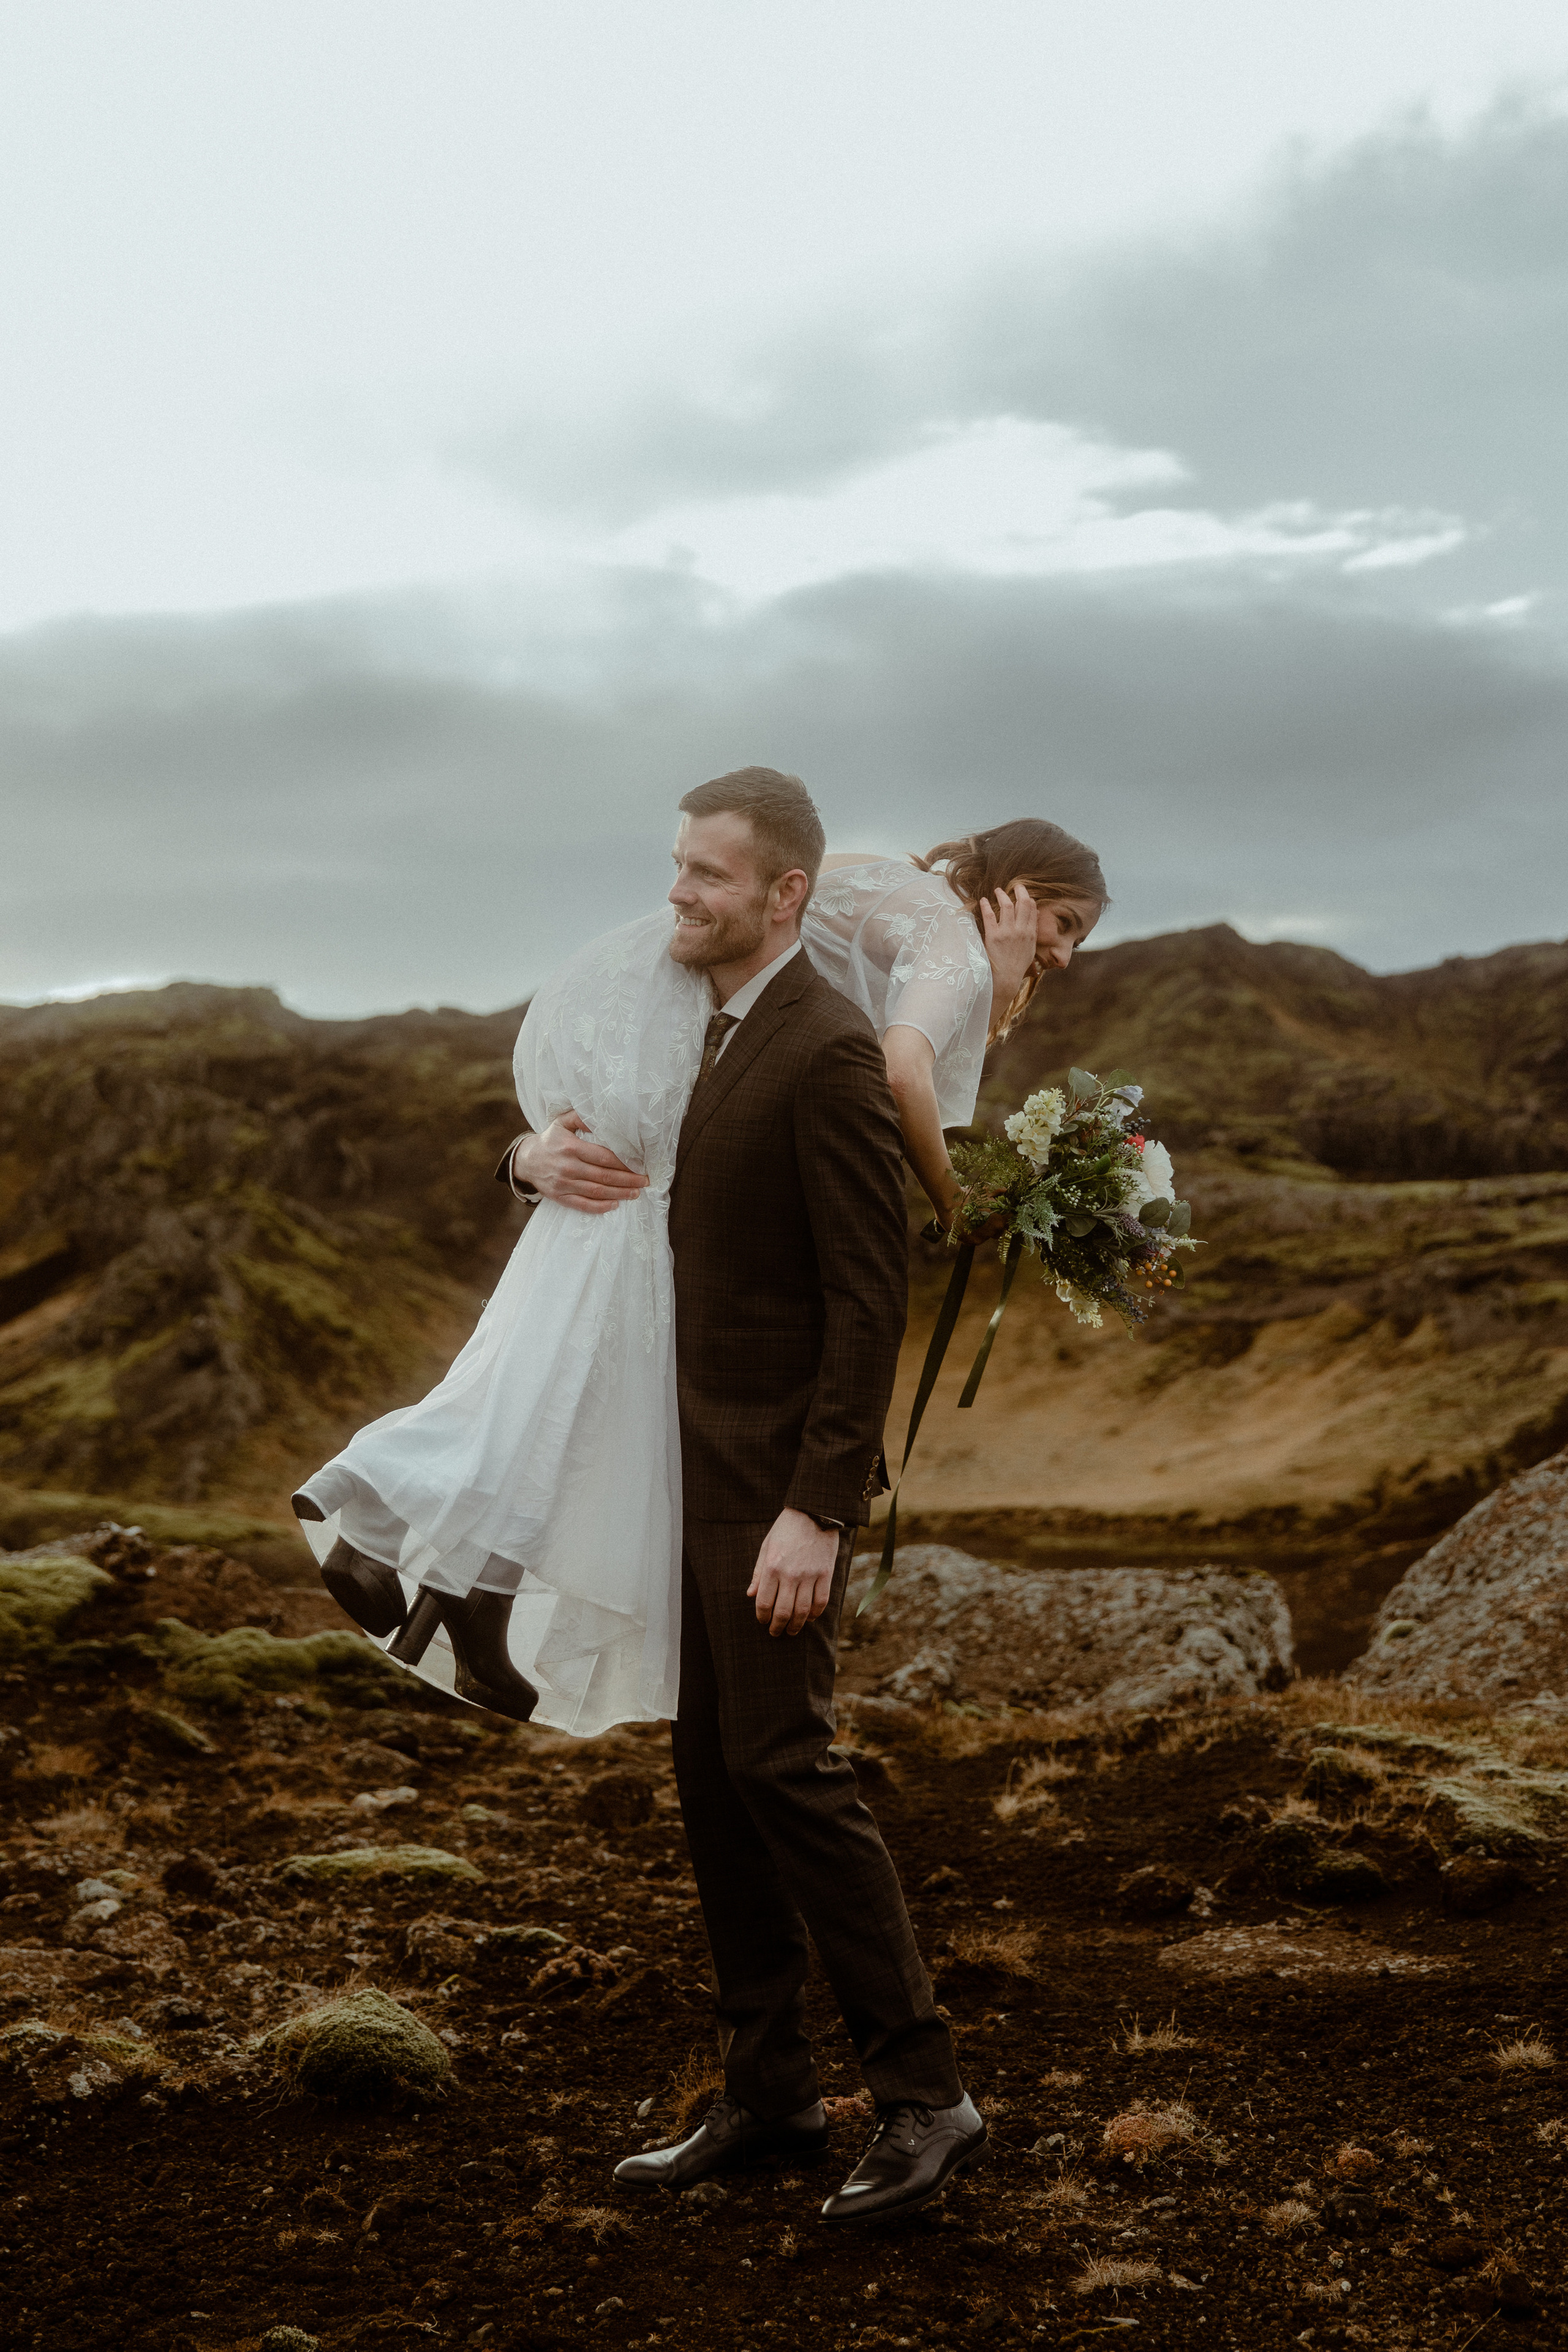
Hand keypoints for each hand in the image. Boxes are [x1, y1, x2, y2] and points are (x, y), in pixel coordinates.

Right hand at [512, 1113, 647, 1213]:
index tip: (639, 1165)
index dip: (623, 1163)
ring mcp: (563, 1184)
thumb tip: (603, 1117)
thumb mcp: (563, 1123)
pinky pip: (582, 1205)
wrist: (527, 1160)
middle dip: (627, 1180)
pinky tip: (615, 1205)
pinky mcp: (559, 1197)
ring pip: (596, 1192)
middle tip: (644, 1181)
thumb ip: (581, 1118)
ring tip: (636, 1193)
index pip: (603, 1157)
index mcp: (571, 1147)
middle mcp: (567, 1167)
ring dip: (619, 1194)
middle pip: (603, 1176)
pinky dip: (600, 1207)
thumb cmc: (551, 1140)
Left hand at [746, 1508, 838, 1636]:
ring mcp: (810, 1575)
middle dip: (777, 1627)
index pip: (764, 1602)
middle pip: (783, 1612)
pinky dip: (816, 1614)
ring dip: (796, 1625)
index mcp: (772, 1566)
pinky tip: (810, 1618)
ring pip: (803, 1611)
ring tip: (792, 1631)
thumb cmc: (786, 1528)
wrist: (814, 1511)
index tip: (763, 1622)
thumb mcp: (766, 1546)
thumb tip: (750, 1594)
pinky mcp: (826, 1573)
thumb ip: (758, 1572)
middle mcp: (790, 1574)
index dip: (762, 1617)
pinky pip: (821, 1601)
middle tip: (775, 1633)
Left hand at [977, 882, 1037, 1008]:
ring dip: (1002, 895)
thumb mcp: (1030, 950)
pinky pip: (989, 915)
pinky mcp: (993, 936)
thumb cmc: (1016, 967)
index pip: (1032, 909)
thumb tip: (1035, 917)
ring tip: (997, 890)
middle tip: (1014, 885)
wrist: (1005, 980)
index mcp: (1030, 934)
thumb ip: (1032, 933)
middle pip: (1022, 903)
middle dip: (1019, 890)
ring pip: (1007, 905)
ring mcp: (1007, 932)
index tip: (1022, 892)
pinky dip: (986, 905)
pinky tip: (983, 900)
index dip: (1027, 897)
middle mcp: (1021, 931)